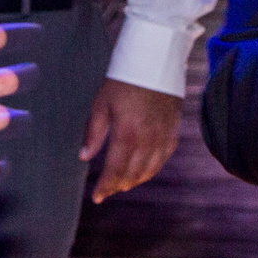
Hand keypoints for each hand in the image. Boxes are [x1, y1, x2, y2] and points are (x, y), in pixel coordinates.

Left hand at [81, 78, 182, 201]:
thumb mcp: (101, 104)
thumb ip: (93, 133)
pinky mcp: (174, 130)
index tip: (97, 197)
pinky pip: (165, 157)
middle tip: (108, 190)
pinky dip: (153, 167)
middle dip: (119, 185)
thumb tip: (84, 157)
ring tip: (124, 183)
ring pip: (151, 169)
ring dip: (136, 180)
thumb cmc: (123, 80)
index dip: (105, 187)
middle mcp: (148, 139)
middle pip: (133, 174)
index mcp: (127, 133)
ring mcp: (163, 135)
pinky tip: (145, 169)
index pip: (115, 170)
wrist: (154, 60)